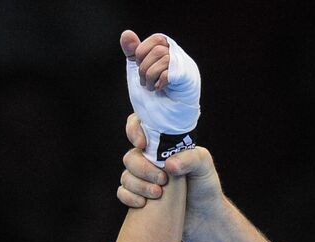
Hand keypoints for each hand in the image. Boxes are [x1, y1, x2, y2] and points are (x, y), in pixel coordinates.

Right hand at [118, 112, 223, 216]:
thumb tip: (168, 164)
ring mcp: (143, 179)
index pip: (139, 126)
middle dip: (142, 168)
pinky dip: (130, 197)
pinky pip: (122, 193)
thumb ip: (191, 159)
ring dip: (139, 185)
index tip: (142, 144)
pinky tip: (143, 203)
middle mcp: (150, 160)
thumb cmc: (205, 186)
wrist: (204, 217)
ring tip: (158, 193)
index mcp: (163, 146)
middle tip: (163, 180)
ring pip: (126, 176)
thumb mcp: (204, 166)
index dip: (134, 130)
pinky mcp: (139, 197)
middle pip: (130, 157)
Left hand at [120, 30, 199, 165]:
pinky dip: (159, 79)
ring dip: (150, 75)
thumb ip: (133, 55)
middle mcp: (183, 62)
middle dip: (144, 67)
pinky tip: (160, 90)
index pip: (157, 39)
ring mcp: (188, 70)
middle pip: (158, 45)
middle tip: (147, 85)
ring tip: (153, 90)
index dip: (143, 52)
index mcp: (172, 59)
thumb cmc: (154, 109)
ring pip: (162, 55)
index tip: (141, 73)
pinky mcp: (189, 80)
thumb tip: (126, 34)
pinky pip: (169, 67)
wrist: (164, 134)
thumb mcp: (138, 78)